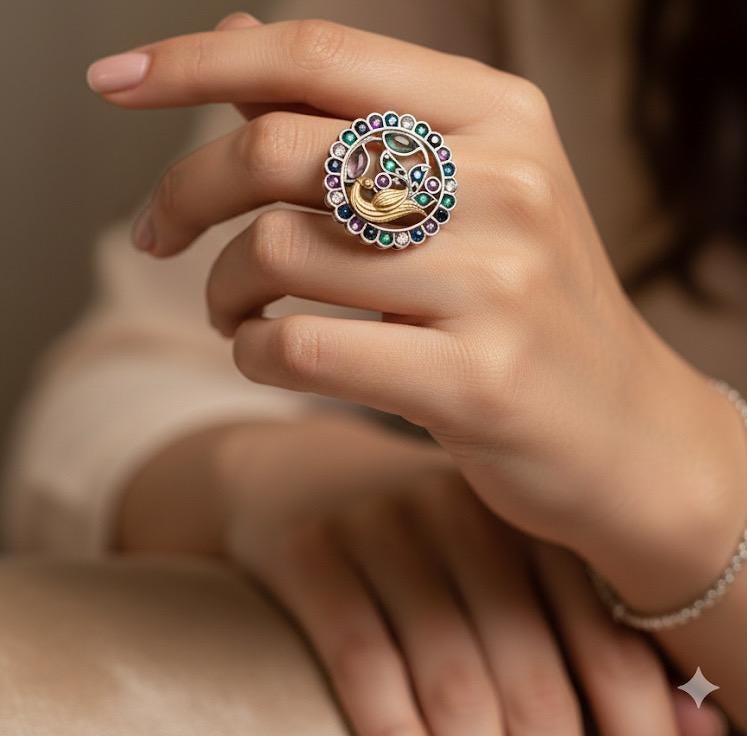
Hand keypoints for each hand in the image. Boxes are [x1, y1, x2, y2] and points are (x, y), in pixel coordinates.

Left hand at [89, 15, 746, 610]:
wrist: (629, 433)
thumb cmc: (525, 299)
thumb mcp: (462, 185)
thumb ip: (347, 112)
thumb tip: (233, 28)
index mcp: (498, 111)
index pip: (317, 51)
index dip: (198, 57)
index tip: (111, 79)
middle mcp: (505, 180)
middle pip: (276, 148)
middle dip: (184, 193)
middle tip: (156, 234)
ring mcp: (498, 280)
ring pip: (276, 251)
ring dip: (221, 290)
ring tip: (234, 312)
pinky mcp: (477, 379)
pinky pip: (299, 344)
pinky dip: (251, 351)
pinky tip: (268, 354)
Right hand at [118, 414, 725, 735]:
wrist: (297, 475)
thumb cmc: (428, 546)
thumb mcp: (508, 570)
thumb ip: (589, 641)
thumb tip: (704, 732)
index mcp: (534, 519)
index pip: (610, 647)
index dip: (632, 732)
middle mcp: (466, 511)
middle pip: (532, 674)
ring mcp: (387, 523)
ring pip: (451, 672)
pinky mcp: (313, 544)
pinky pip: (360, 649)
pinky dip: (387, 719)